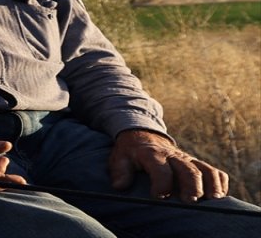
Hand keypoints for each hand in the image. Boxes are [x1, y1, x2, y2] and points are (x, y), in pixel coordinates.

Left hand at [110, 129, 228, 201]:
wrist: (143, 136)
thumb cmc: (131, 153)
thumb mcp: (119, 158)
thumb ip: (120, 171)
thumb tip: (120, 186)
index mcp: (152, 154)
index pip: (160, 168)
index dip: (161, 183)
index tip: (159, 197)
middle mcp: (173, 156)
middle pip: (188, 169)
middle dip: (191, 186)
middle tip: (191, 202)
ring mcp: (187, 159)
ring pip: (205, 169)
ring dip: (211, 184)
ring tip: (213, 200)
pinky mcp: (197, 163)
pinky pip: (214, 171)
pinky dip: (220, 182)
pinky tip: (219, 195)